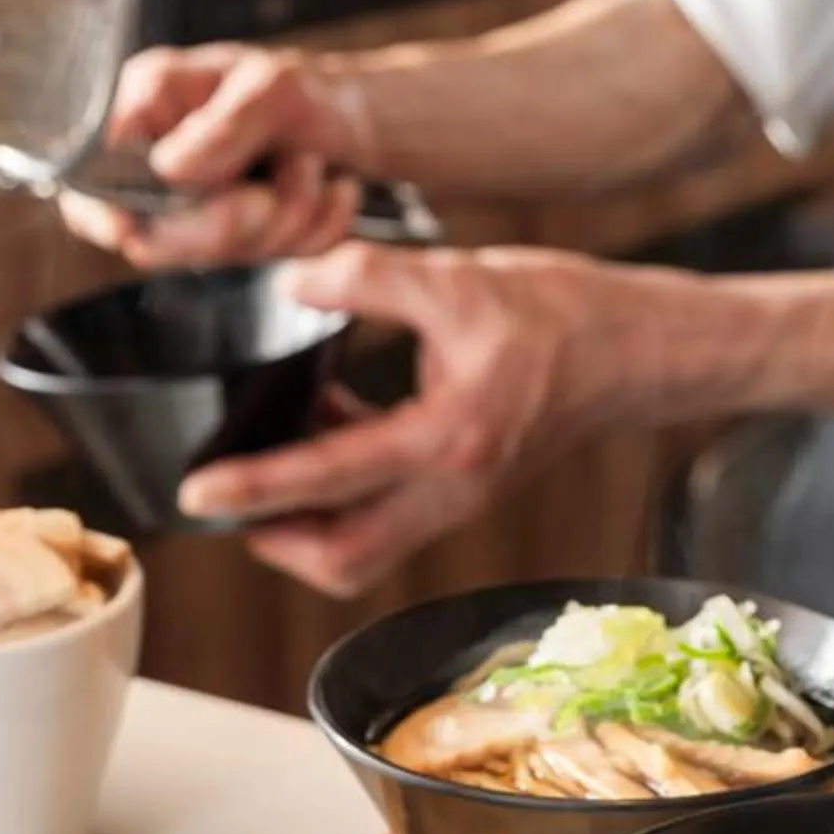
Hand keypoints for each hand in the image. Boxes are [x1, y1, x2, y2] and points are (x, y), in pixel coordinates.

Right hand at [58, 44, 372, 268]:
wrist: (361, 117)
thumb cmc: (300, 87)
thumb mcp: (270, 86)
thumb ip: (223, 125)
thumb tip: (170, 168)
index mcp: (146, 110)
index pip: (90, 178)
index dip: (102, 212)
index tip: (130, 229)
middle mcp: (162, 167)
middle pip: (154, 238)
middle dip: (227, 222)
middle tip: (271, 194)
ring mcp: (201, 214)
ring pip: (222, 255)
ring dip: (288, 215)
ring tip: (310, 164)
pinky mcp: (244, 245)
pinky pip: (276, 263)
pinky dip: (317, 231)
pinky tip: (333, 191)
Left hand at [179, 242, 640, 596]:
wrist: (637, 349)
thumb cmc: (560, 314)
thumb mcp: (458, 276)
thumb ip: (367, 275)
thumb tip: (288, 282)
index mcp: (450, 436)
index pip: (332, 478)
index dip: (256, 488)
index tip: (197, 490)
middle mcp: (454, 488)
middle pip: (344, 559)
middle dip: (272, 540)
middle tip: (219, 496)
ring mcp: (460, 498)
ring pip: (362, 550)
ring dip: (304, 523)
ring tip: (264, 461)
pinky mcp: (463, 491)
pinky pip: (386, 517)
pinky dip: (340, 491)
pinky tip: (324, 418)